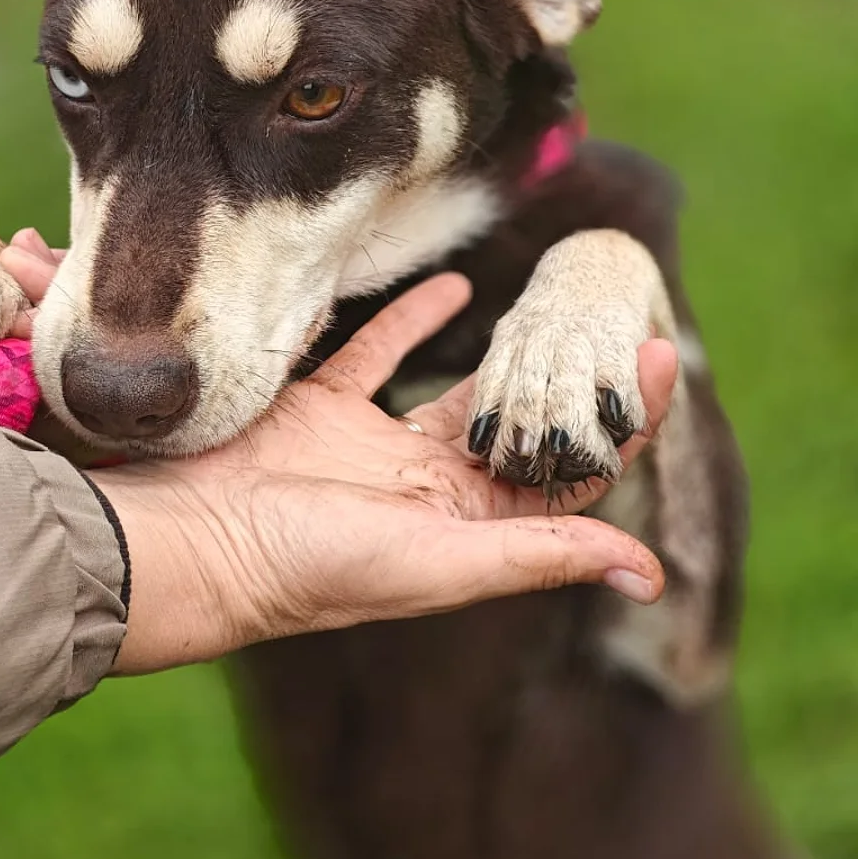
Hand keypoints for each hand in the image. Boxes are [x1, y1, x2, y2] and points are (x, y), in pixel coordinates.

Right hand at [0, 230, 675, 672]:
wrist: (197, 545)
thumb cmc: (317, 570)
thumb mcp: (442, 562)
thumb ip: (540, 554)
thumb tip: (649, 575)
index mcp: (465, 526)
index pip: (564, 474)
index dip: (617, 425)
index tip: (662, 358)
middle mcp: (425, 488)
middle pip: (519, 427)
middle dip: (569, 380)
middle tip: (618, 318)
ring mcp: (372, 445)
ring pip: (452, 388)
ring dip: (500, 352)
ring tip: (546, 308)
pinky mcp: (321, 409)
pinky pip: (375, 353)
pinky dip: (412, 318)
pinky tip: (454, 283)